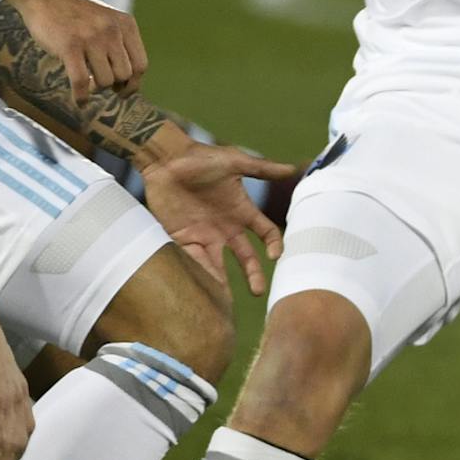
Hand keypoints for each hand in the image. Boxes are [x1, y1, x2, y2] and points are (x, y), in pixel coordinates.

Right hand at [19, 0, 148, 104]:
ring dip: (96, 89)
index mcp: (126, 25)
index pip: (141, 65)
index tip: (122, 92)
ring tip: (87, 85)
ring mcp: (91, 38)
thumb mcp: (107, 21)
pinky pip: (81, 82)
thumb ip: (121, 45)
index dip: (133, 84)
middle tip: (99, 85)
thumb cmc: (77, 16)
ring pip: (105, 81)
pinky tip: (79, 101)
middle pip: (124, 75)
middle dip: (113, 86)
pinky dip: (81, 97)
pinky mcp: (69, 46)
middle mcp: (112, 30)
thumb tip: (129, 85)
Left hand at [142, 137, 299, 296]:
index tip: (276, 255)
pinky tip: (203, 286)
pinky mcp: (182, 238)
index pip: (266, 233)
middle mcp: (226, 228)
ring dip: (223, 282)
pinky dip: (198, 272)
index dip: (274, 245)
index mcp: (242, 211)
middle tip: (258, 291)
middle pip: (245, 257)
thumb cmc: (202, 158)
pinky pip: (192, 259)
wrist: (166, 159)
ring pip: (218, 264)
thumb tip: (294, 169)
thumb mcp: (235, 163)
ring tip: (226, 301)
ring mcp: (204, 234)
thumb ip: (263, 169)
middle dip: (253, 274)